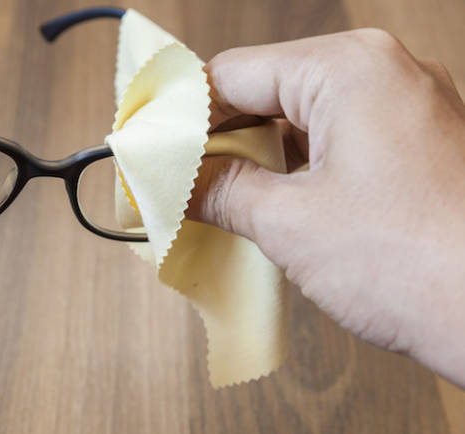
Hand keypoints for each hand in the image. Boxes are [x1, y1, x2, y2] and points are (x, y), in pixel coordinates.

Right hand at [187, 29, 464, 387]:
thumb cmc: (421, 264)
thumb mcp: (291, 223)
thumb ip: (221, 191)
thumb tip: (178, 182)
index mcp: (349, 68)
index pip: (233, 73)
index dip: (181, 112)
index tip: (148, 144)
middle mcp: (383, 75)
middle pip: (266, 92)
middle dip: (216, 139)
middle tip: (171, 178)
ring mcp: (405, 110)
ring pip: (299, 121)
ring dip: (252, 160)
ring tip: (208, 199)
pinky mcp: (415, 149)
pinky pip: (334, 145)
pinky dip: (292, 172)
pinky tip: (260, 205)